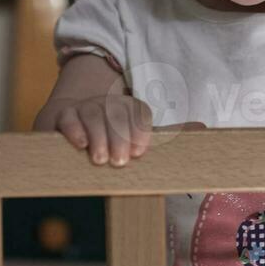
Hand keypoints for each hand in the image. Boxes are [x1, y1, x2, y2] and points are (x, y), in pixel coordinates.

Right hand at [53, 94, 206, 166]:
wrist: (68, 122)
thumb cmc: (110, 136)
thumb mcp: (137, 136)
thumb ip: (166, 135)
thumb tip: (204, 128)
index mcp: (128, 107)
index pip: (137, 112)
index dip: (139, 130)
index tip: (140, 151)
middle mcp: (107, 104)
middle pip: (116, 112)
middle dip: (119, 136)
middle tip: (120, 161)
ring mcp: (83, 108)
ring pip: (92, 113)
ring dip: (98, 135)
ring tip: (100, 158)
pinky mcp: (60, 116)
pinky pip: (67, 117)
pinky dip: (73, 129)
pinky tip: (80, 144)